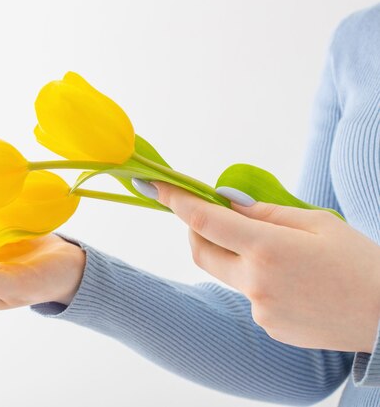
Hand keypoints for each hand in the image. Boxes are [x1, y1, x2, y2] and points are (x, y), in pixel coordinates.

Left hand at [151, 181, 379, 352]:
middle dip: (196, 228)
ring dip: (233, 255)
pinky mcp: (267, 326)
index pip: (204, 220)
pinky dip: (255, 279)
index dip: (174, 200)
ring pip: (225, 272)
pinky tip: (292, 281)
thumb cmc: (361, 263)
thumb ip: (266, 213)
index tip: (154, 185)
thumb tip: (226, 201)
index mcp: (268, 248)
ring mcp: (259, 309)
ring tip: (276, 251)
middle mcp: (255, 282)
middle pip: (200, 249)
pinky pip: (247, 295)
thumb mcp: (318, 223)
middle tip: (213, 214)